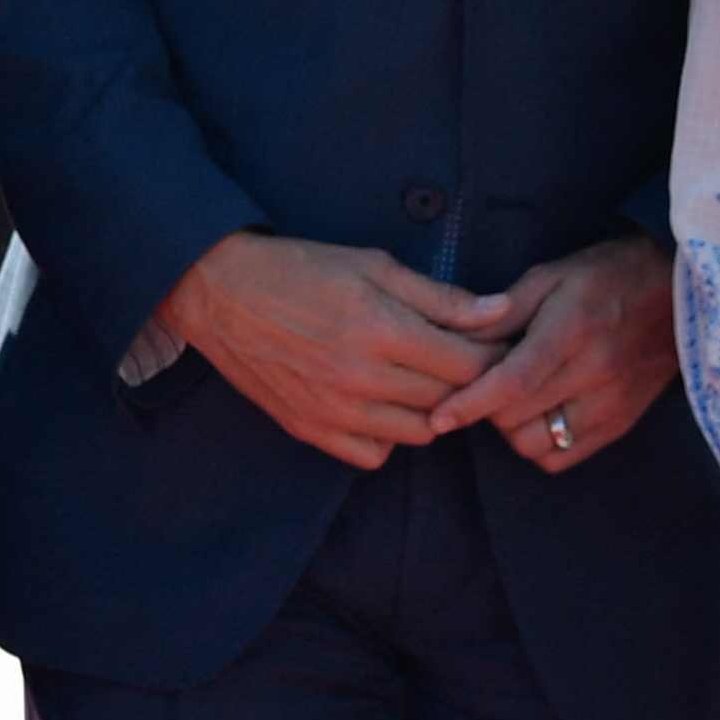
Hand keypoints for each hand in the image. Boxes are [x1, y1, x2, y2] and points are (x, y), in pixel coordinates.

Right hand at [155, 231, 509, 467]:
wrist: (220, 290)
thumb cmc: (300, 268)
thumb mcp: (373, 265)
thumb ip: (440, 296)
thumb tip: (499, 311)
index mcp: (382, 327)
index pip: (469, 364)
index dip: (493, 356)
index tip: (497, 346)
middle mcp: (362, 376)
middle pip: (449, 399)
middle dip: (469, 382)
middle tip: (464, 361)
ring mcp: (335, 410)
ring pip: (419, 432)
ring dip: (432, 410)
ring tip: (423, 380)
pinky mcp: (311, 430)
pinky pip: (375, 455)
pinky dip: (389, 436)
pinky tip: (383, 403)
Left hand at [425, 231, 683, 473]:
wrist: (675, 290)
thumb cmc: (605, 275)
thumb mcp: (550, 276)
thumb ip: (503, 311)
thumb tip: (457, 339)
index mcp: (571, 330)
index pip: (513, 383)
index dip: (471, 405)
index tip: (439, 417)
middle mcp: (594, 373)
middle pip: (519, 419)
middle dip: (486, 409)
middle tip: (482, 385)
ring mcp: (612, 403)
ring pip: (540, 445)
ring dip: (513, 430)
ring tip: (511, 401)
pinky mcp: (622, 422)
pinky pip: (567, 456)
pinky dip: (542, 445)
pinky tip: (538, 416)